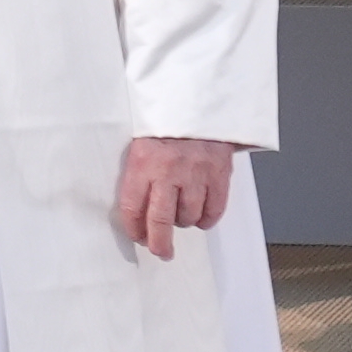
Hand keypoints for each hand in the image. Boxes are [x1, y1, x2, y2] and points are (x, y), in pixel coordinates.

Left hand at [116, 133, 239, 259]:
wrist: (199, 100)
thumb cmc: (165, 121)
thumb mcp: (140, 141)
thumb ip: (137, 173)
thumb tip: (135, 209)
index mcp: (142, 161)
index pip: (132, 207)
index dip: (134, 228)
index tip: (137, 236)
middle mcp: (168, 171)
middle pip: (161, 221)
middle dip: (159, 243)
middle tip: (161, 251)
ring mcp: (196, 174)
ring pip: (188, 217)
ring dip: (183, 222)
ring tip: (180, 213)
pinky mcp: (219, 175)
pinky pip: (214, 211)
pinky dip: (206, 218)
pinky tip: (200, 214)